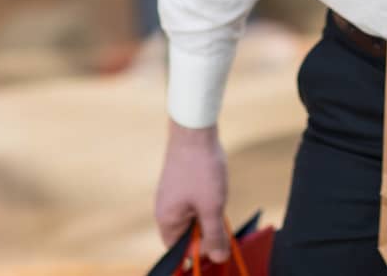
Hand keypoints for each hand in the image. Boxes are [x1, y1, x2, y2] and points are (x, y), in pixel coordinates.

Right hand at [155, 121, 229, 260]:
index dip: (198, 253)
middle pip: (188, 234)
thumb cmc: (200, 168)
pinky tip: (216, 185)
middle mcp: (165, 209)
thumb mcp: (212, 207)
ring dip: (209, 214)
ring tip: (218, 196)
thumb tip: (218, 258)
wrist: (194, 128)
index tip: (217, 247)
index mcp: (167, 220)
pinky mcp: (181, 182)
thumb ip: (214, 236)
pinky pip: (195, 201)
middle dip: (207, 231)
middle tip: (221, 218)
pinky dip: (207, 200)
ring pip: (194, 216)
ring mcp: (172, 194)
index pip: (179, 250)